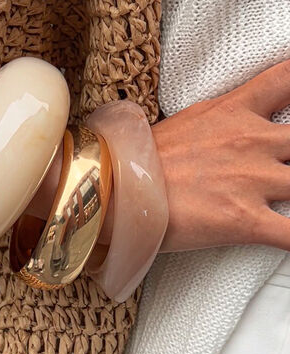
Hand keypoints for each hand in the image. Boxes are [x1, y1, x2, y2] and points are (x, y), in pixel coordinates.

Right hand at [152, 60, 289, 251]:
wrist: (116, 189)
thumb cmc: (143, 158)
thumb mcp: (186, 122)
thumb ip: (222, 118)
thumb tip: (232, 124)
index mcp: (234, 112)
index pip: (287, 80)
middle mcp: (252, 141)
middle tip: (283, 167)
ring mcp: (252, 180)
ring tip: (283, 201)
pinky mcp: (244, 221)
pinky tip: (287, 236)